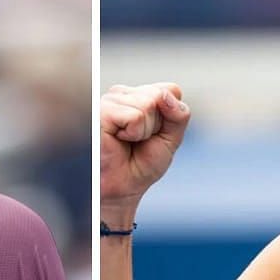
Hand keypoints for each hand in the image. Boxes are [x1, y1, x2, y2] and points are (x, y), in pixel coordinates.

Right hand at [100, 83, 190, 216]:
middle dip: (156, 125)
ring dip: (143, 131)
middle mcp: (122, 93)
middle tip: (138, 141)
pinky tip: (117, 140)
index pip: (171, 90)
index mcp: (138, 94)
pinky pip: (135, 116)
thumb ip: (178, 114)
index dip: (170, 117)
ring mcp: (109, 100)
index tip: (153, 135)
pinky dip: (133, 133)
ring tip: (127, 141)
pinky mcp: (100, 111)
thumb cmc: (142, 164)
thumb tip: (164, 96)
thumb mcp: (171, 138)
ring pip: (148, 104)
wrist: (121, 189)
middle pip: (160, 95)